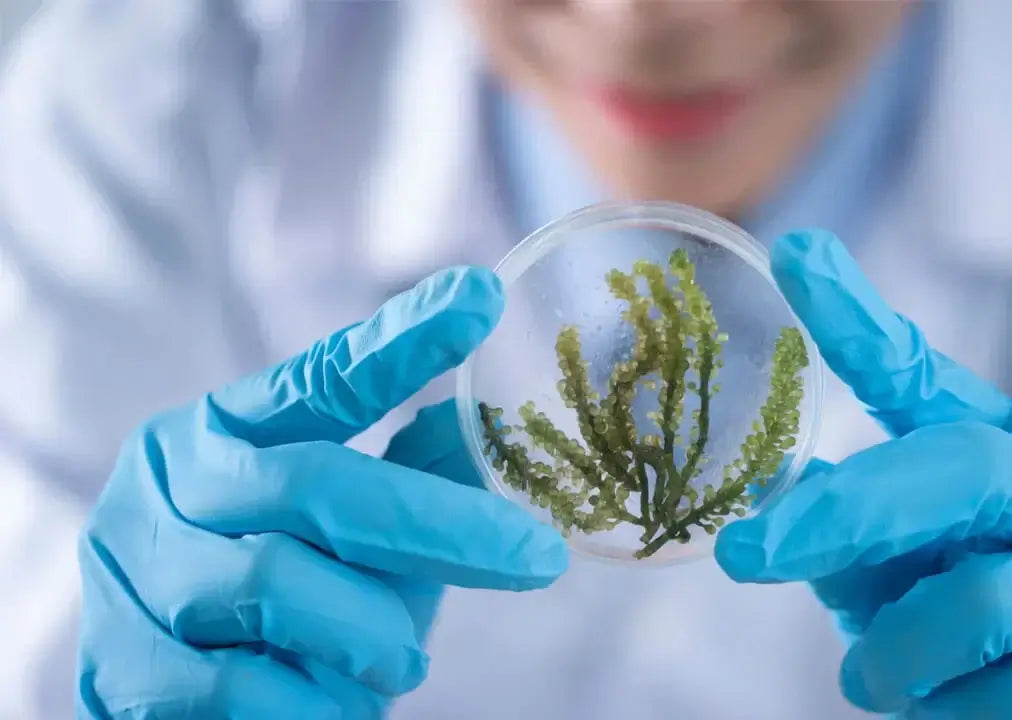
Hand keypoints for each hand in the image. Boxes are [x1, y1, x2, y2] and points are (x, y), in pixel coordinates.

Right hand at [76, 268, 567, 718]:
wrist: (174, 704)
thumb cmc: (279, 601)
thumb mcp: (349, 532)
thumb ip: (412, 478)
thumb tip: (501, 423)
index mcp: (223, 430)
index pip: (321, 377)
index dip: (402, 340)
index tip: (482, 296)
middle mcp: (166, 483)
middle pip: (315, 482)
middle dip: (440, 524)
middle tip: (536, 556)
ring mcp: (132, 572)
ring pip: (277, 586)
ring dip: (370, 632)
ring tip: (403, 660)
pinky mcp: (118, 669)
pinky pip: (237, 688)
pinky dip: (311, 702)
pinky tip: (334, 703)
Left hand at [716, 231, 1011, 718]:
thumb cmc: (979, 628)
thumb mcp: (903, 572)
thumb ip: (854, 538)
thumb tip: (776, 503)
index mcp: (994, 448)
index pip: (920, 374)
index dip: (857, 319)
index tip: (795, 254)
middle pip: (959, 468)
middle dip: (846, 512)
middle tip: (746, 554)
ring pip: (983, 602)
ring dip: (900, 655)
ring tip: (874, 678)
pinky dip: (962, 714)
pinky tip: (959, 712)